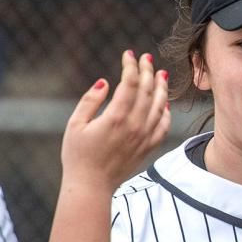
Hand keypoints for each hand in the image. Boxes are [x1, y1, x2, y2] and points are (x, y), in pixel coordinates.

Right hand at [62, 50, 170, 190]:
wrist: (91, 187)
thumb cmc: (77, 155)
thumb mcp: (75, 125)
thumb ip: (90, 101)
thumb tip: (105, 82)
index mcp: (115, 117)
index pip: (129, 83)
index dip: (131, 66)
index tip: (129, 55)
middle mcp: (134, 126)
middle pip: (147, 91)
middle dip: (147, 71)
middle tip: (147, 58)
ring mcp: (143, 138)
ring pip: (159, 107)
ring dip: (161, 88)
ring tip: (161, 74)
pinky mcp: (147, 148)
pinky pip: (163, 127)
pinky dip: (166, 112)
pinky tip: (164, 103)